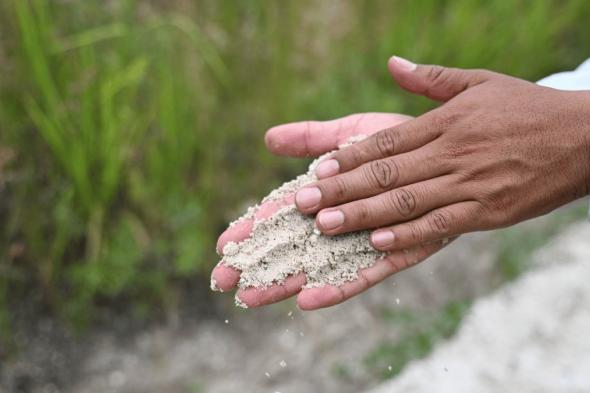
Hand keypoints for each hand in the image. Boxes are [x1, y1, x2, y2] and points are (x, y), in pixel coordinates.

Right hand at [211, 113, 453, 309]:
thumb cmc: (401, 138)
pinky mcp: (398, 251)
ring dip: (285, 282)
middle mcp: (343, 221)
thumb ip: (312, 137)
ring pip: (319, 265)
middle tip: (223, 279)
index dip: (252, 227)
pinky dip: (338, 287)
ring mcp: (368, 238)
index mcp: (327, 195)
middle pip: (292, 245)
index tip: (224, 243)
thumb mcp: (352, 132)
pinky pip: (366, 273)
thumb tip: (268, 138)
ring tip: (251, 297)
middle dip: (257, 263)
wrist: (456, 146)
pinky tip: (308, 300)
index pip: (280, 213)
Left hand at [296, 56, 589, 253]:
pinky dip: (410, 235)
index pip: (386, 142)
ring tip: (327, 226)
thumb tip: (393, 63)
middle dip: (342, 190)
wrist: (585, 136)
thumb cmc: (525, 109)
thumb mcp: (480, 83)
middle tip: (305, 203)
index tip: (317, 170)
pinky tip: (379, 243)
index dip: (348, 157)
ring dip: (364, 216)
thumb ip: (433, 78)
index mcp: (445, 123)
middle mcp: (452, 153)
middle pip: (386, 174)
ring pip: (407, 202)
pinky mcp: (488, 212)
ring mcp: (470, 185)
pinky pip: (442, 225)